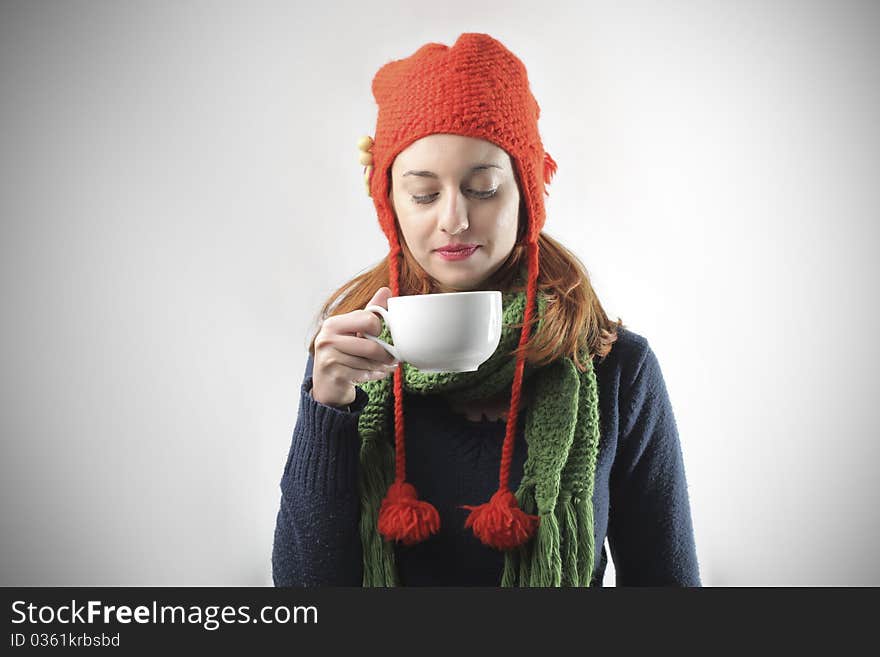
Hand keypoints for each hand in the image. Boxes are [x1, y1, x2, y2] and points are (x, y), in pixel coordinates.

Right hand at [311, 287, 399, 407]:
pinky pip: (364, 374)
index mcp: (334, 323)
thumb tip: (386, 290)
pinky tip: (374, 374)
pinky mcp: (334, 374)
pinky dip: (374, 376)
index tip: (377, 335)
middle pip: (371, 346)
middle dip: (385, 354)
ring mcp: (329, 357)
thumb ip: (370, 311)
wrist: (327, 384)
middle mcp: (328, 338)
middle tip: (391, 357)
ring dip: (382, 367)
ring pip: (369, 362)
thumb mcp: (354, 331)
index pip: (369, 319)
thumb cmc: (343, 354)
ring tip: (384, 367)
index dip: (378, 329)